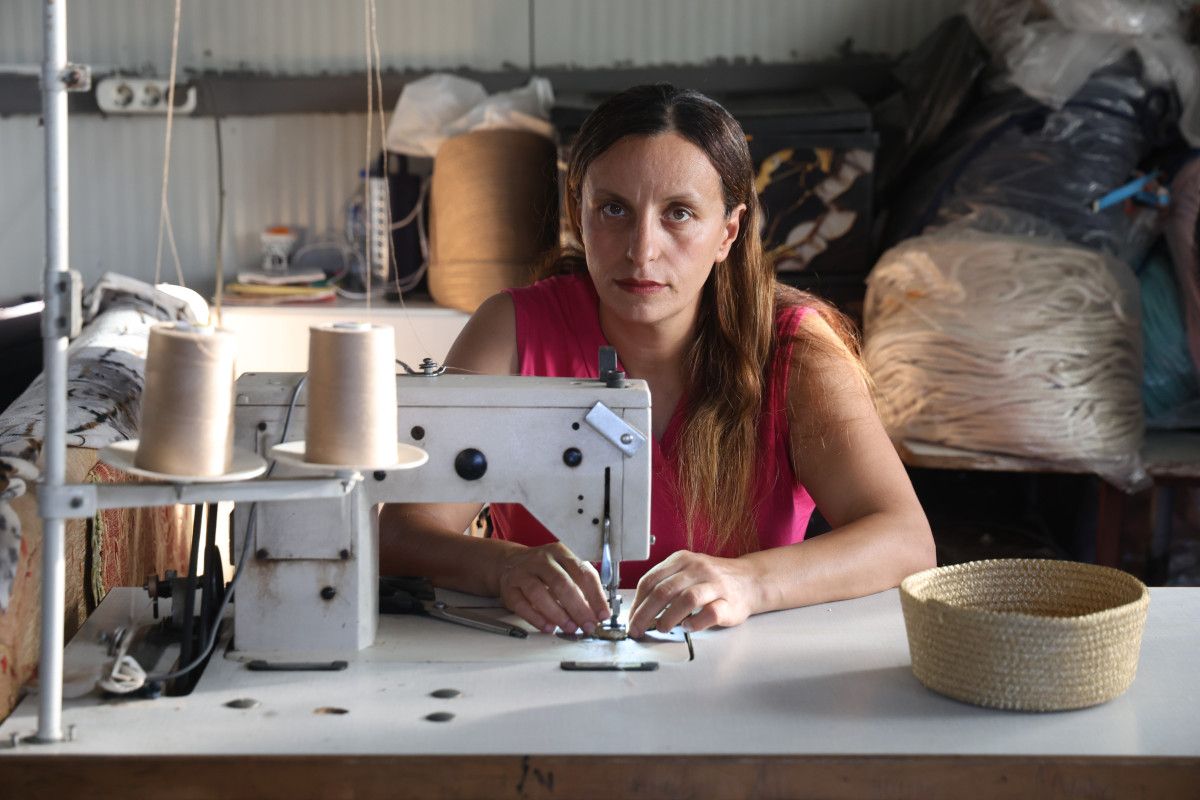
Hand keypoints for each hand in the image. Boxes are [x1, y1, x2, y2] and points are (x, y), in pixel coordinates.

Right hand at [497, 542, 609, 634]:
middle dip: (578, 608)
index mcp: (561, 553)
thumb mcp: (565, 568)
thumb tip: (598, 612)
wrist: (511, 562)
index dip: (595, 595)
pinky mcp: (509, 588)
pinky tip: (548, 627)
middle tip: (588, 625)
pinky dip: (536, 618)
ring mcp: (523, 573)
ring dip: (557, 614)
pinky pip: (521, 605)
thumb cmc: (544, 569)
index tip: (603, 614)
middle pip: (561, 583)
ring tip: (570, 627)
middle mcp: (541, 560)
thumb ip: (582, 586)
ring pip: (539, 593)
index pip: (583, 572)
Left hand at [628, 551, 757, 636]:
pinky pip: (710, 613)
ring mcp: (715, 585)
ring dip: (668, 617)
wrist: (750, 580)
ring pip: (687, 599)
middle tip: (637, 629)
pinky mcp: (729, 603)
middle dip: (645, 613)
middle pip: (664, 591)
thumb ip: (665, 584)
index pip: (651, 580)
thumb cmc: (713, 580)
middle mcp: (698, 569)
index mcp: (682, 560)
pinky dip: (695, 622)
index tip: (631, 618)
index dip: (637, 602)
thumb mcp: (686, 571)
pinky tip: (687, 627)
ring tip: (661, 628)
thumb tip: (638, 609)